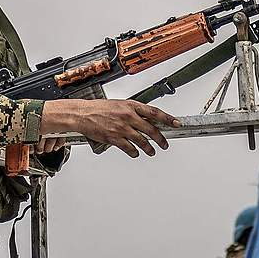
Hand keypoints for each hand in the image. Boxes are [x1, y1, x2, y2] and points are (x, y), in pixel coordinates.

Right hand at [39, 98, 177, 157]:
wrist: (82, 113)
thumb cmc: (98, 108)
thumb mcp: (119, 104)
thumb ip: (133, 111)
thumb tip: (146, 119)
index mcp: (130, 106)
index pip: (154, 112)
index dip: (167, 118)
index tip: (176, 123)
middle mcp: (127, 116)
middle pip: (151, 129)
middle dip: (160, 139)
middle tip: (165, 144)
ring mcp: (121, 128)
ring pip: (141, 141)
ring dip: (149, 148)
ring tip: (152, 151)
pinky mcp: (114, 138)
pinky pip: (129, 148)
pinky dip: (134, 152)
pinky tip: (135, 153)